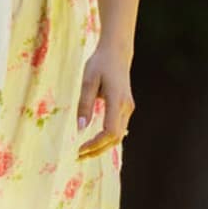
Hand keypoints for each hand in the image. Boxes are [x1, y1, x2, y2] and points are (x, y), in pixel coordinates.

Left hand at [75, 44, 133, 159]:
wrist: (117, 52)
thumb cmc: (100, 63)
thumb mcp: (88, 81)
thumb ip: (84, 104)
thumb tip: (80, 128)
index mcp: (117, 101)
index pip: (110, 132)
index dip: (96, 144)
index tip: (80, 149)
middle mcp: (126, 108)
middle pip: (115, 139)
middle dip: (98, 150)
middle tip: (79, 156)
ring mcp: (128, 108)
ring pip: (118, 135)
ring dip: (102, 146)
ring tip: (84, 151)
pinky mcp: (126, 108)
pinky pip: (118, 128)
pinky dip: (106, 138)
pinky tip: (93, 141)